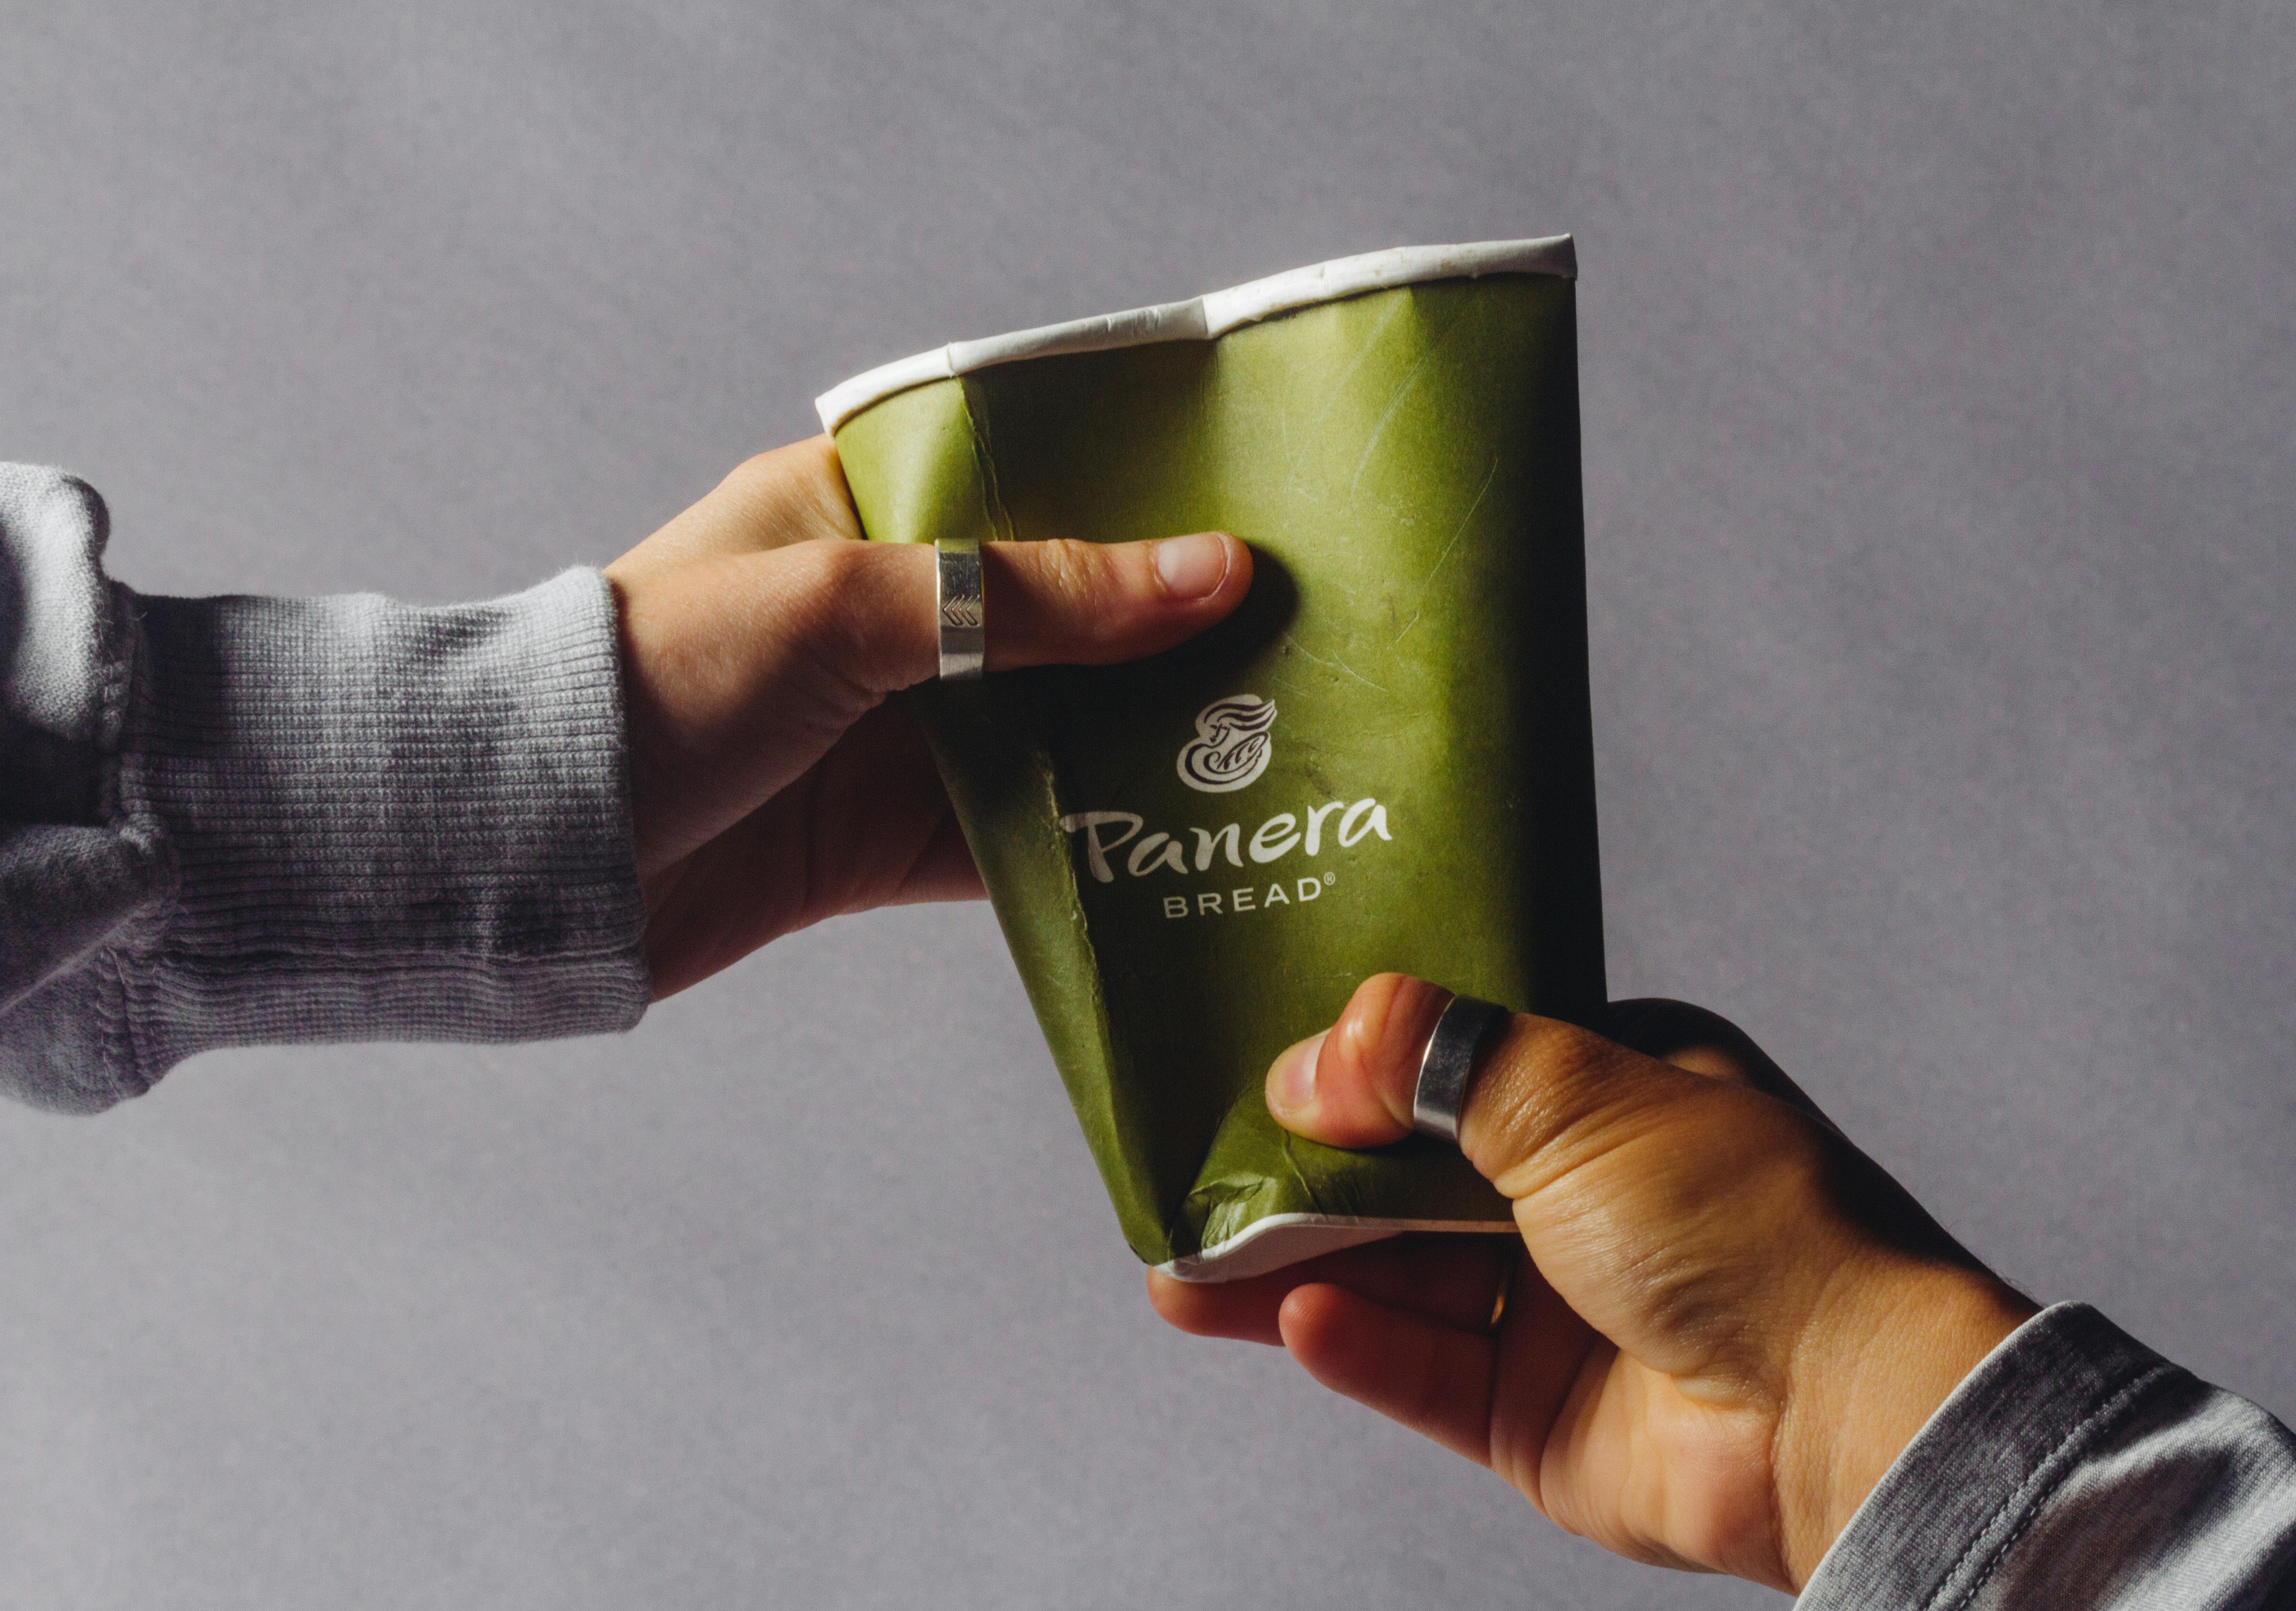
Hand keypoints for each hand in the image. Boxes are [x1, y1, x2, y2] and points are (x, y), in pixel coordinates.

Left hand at [603, 436, 1250, 995]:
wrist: (534, 849)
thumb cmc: (661, 680)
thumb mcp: (849, 602)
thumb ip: (1032, 594)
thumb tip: (1209, 573)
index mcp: (862, 509)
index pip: (1031, 481)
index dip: (1143, 501)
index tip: (1260, 514)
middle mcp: (891, 616)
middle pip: (1065, 619)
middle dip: (1172, 638)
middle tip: (1309, 642)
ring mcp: (895, 732)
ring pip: (1056, 732)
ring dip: (1150, 748)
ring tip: (1281, 747)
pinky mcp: (889, 839)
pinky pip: (1021, 840)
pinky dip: (1095, 847)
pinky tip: (1192, 850)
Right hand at [1149, 975, 2035, 1591]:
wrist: (1840, 1410)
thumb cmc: (1746, 1223)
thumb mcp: (1579, 1092)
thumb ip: (1435, 1064)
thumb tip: (1316, 1054)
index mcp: (1612, 1090)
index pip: (1453, 1061)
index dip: (1356, 1063)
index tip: (1255, 1058)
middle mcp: (1579, 1194)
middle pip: (1404, 1177)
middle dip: (1298, 1176)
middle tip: (1191, 1168)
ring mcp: (1554, 1309)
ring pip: (1392, 1277)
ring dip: (1291, 1266)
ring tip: (1187, 1261)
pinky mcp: (1532, 1414)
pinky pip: (1418, 1370)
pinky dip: (1353, 1343)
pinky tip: (1292, 1316)